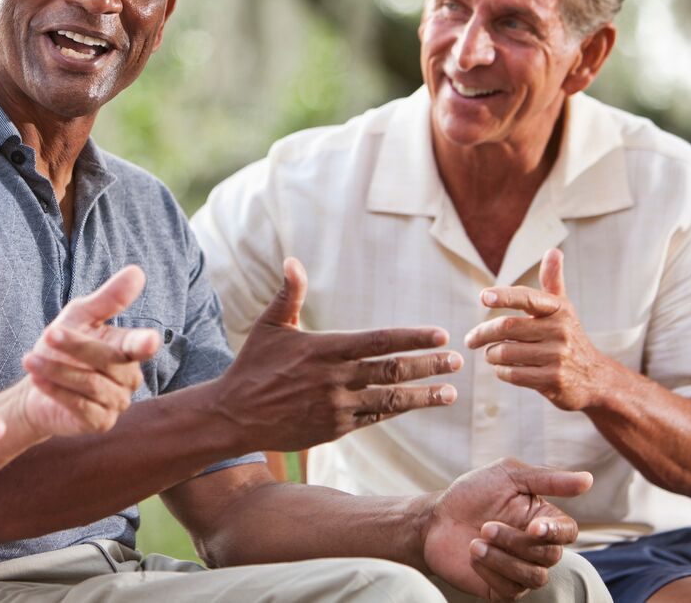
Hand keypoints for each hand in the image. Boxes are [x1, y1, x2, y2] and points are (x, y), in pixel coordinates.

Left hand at [19, 265, 160, 436]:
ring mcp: (117, 402)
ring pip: (90, 384)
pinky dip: (56, 391)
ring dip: (57, 370)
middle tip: (48, 334)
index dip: (145, 344)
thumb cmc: (62, 346)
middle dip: (75, 346)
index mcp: (129, 349)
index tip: (150, 341)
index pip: (140, 345)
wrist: (35, 387)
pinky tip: (37, 380)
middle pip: (106, 361)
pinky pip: (80, 406)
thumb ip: (108, 299)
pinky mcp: (100, 422)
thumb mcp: (80, 316)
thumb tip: (137, 272)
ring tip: (30, 359)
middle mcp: (130, 377)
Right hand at [217, 257, 460, 450]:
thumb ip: (288, 294)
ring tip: (450, 391)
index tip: (440, 335)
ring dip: (423, 395)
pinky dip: (397, 411)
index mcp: (324, 349)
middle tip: (456, 361)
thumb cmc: (253, 365)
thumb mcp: (269, 326)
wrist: (234, 415)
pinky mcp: (334, 429)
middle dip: (428, 365)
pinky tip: (416, 404)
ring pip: (390, 400)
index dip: (411, 338)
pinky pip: (374, 419)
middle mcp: (334, 379)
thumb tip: (293, 260)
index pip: (378, 341)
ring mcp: (336, 406)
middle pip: (392, 371)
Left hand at [423, 458, 590, 600]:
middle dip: (516, 542)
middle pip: (550, 556)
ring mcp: (520, 569)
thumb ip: (547, 479)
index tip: (533, 527)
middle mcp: (537, 547)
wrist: (435, 519)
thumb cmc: (472, 493)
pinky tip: (473, 555)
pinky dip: (491, 572)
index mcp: (543, 519)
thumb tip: (589, 479)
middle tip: (485, 526)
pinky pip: (512, 591)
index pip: (568, 532)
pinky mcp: (502, 588)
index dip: (555, 533)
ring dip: (503, 559)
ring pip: (535, 577)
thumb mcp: (506, 475)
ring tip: (475, 542)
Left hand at [466, 248, 609, 410]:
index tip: (483, 297)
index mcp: (558, 309)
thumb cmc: (569, 337)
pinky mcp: (553, 380)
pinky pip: (512, 374)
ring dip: (491, 355)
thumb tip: (553, 250)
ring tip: (490, 354)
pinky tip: (502, 369)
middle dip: (483, 334)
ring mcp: (558, 356)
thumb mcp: (562, 308)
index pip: (527, 297)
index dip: (504, 296)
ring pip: (506, 352)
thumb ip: (553, 281)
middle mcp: (560, 330)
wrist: (595, 378)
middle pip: (507, 327)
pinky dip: (501, 371)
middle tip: (471, 339)